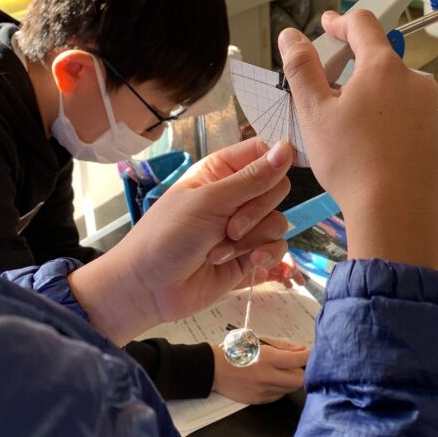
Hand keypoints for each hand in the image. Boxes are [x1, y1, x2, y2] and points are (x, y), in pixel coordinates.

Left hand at [68, 137, 293, 343]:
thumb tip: (287, 147)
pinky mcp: (250, 255)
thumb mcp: (209, 202)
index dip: (278, 158)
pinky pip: (277, 247)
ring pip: (277, 221)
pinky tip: (249, 263)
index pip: (263, 152)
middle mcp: (235, 196)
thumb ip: (252, 178)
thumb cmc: (167, 236)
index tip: (285, 168)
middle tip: (230, 227)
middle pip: (276, 188)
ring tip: (221, 251)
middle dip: (258, 210)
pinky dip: (265, 256)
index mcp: (220, 172)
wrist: (150, 289)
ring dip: (254, 239)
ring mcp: (244, 227)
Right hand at [212, 337, 308, 403]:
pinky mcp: (259, 400)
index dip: (308, 356)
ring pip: (290, 388)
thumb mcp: (258, 341)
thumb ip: (282, 347)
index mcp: (267, 358)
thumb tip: (301, 351)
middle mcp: (267, 377)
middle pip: (299, 379)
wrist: (213, 370)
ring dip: (291, 379)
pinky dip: (280, 388)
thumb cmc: (236, 351)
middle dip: (302, 370)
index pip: (298, 360)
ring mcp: (264, 391)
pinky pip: (279, 395)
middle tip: (296, 364)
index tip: (310, 353)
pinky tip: (272, 379)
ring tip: (282, 370)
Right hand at [278, 11, 437, 268]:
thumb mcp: (314, 112)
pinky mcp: (435, 137)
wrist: (396, 212)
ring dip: (369, 97)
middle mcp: (414, 82)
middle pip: (379, 60)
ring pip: (393, 91)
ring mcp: (429, 110)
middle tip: (326, 88)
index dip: (339, 22)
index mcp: (384, 67)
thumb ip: (301, 68)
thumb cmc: (353, 163)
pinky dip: (385, 122)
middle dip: (352, 68)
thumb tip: (291, 36)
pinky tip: (367, 148)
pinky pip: (406, 118)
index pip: (362, 25)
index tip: (327, 26)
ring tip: (344, 127)